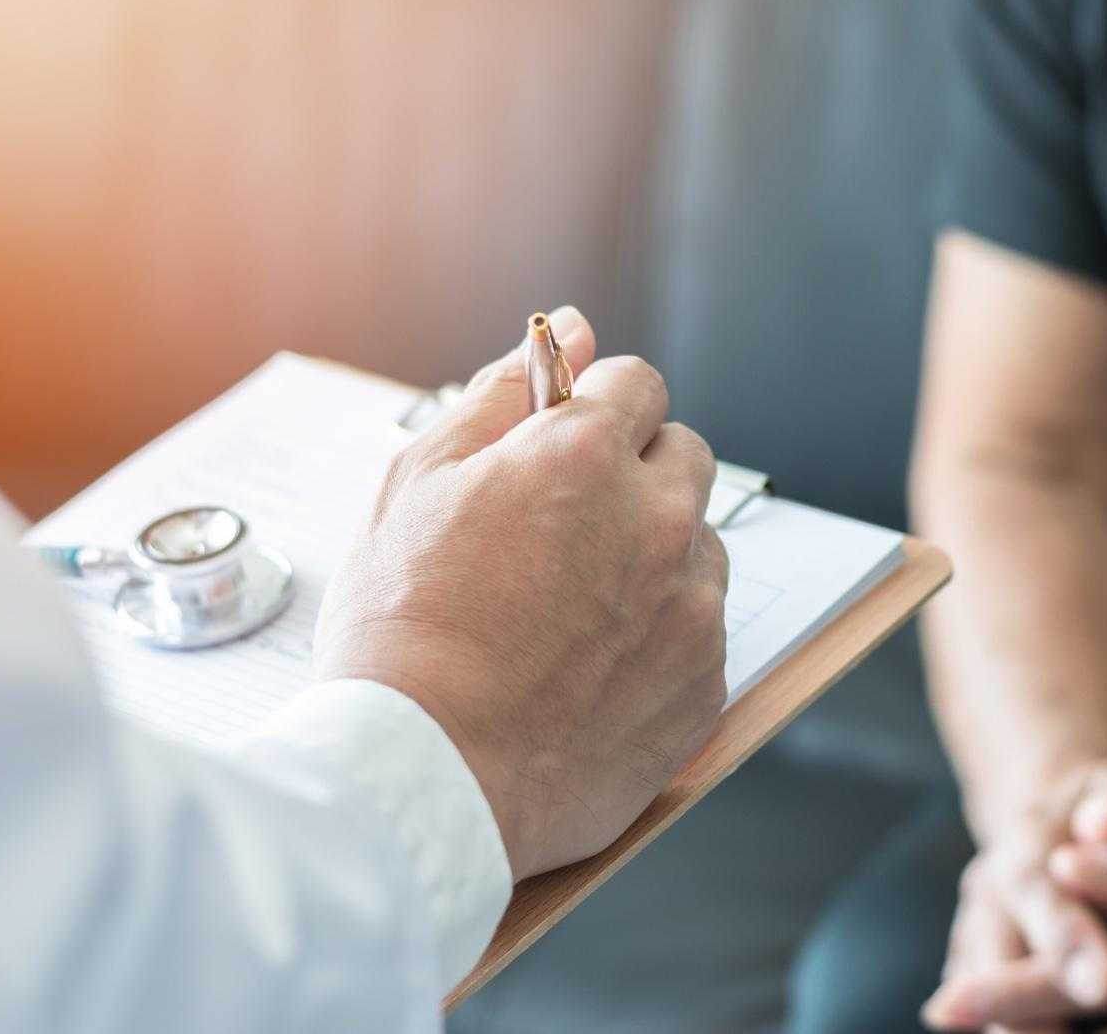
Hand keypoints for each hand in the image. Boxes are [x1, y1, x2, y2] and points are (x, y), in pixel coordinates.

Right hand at [314, 306, 729, 880]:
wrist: (423, 778)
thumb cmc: (401, 632)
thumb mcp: (417, 483)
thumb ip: (502, 394)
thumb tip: (570, 328)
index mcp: (585, 456)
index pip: (636, 384)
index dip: (593, 409)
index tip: (562, 444)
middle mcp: (656, 520)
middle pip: (684, 454)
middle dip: (634, 471)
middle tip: (563, 527)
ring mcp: (690, 605)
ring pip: (699, 541)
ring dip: (654, 552)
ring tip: (569, 608)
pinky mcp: (705, 681)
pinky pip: (701, 626)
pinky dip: (660, 633)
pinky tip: (590, 666)